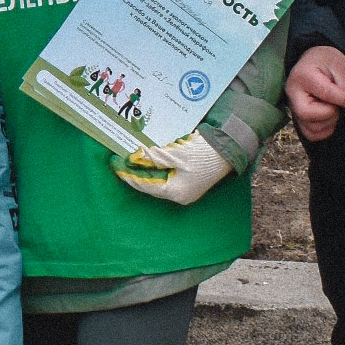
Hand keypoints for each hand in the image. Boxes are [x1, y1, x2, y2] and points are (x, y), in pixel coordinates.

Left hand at [114, 134, 230, 204]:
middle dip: (135, 173)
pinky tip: (147, 160)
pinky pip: (166, 177)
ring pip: (157, 181)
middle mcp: (179, 195)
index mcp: (176, 192)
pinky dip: (156, 169)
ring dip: (145, 171)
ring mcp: (184, 189)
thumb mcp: (176, 154)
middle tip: (119, 161)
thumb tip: (135, 157)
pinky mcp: (187, 181)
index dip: (129, 175)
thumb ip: (154, 158)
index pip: (145, 186)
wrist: (228, 149)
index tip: (116, 165)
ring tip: (130, 160)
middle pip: (150, 185)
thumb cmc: (204, 153)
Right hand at [285, 45, 344, 142]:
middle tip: (338, 104)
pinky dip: (325, 129)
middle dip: (330, 113)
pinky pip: (311, 134)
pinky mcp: (298, 118)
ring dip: (329, 122)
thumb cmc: (327, 61)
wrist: (315, 61)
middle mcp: (293, 94)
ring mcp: (293, 107)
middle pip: (308, 115)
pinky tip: (330, 116)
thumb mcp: (339, 68)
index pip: (325, 93)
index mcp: (304, 76)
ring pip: (311, 128)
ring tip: (334, 107)